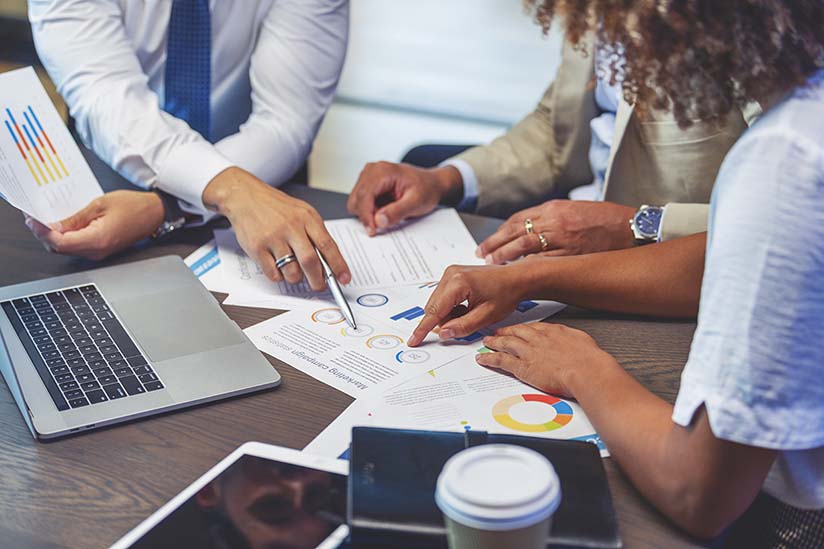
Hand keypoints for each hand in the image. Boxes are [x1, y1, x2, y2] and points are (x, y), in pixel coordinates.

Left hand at [25, 190, 163, 260]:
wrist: (154, 213)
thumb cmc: (133, 206)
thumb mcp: (99, 204)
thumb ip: (74, 218)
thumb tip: (53, 226)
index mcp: (98, 240)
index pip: (60, 243)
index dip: (42, 232)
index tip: (33, 220)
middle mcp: (97, 251)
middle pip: (60, 249)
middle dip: (44, 235)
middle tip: (34, 218)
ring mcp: (99, 253)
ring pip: (66, 250)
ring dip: (53, 236)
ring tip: (45, 220)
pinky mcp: (100, 250)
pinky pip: (76, 247)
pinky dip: (65, 238)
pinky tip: (62, 226)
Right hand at [203, 167, 350, 290]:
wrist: (245, 196)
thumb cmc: (275, 206)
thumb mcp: (302, 212)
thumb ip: (315, 234)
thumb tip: (329, 262)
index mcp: (307, 218)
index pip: (328, 245)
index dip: (338, 265)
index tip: (344, 278)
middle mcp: (291, 227)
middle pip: (310, 262)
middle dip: (318, 280)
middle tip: (319, 286)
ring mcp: (273, 238)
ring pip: (291, 271)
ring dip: (296, 278)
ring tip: (294, 271)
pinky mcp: (257, 247)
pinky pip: (273, 273)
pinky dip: (278, 276)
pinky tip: (277, 266)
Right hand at [347, 162, 462, 235]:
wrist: (431, 184)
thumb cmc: (426, 189)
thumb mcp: (416, 202)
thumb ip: (397, 212)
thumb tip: (379, 220)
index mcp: (383, 171)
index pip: (364, 196)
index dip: (366, 216)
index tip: (372, 231)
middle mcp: (372, 170)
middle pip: (356, 199)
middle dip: (367, 215)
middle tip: (385, 221)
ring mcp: (368, 176)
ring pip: (356, 201)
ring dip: (369, 212)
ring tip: (388, 211)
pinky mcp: (368, 183)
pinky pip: (360, 201)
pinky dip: (370, 210)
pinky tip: (384, 208)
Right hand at [407, 263, 530, 346]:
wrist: (516, 278)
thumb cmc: (506, 293)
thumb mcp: (486, 316)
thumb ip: (463, 326)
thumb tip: (444, 333)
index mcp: (458, 283)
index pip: (434, 311)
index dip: (423, 329)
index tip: (413, 341)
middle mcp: (450, 274)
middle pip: (433, 307)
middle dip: (444, 321)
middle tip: (466, 324)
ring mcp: (450, 273)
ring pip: (437, 303)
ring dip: (449, 314)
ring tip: (471, 313)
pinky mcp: (452, 275)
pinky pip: (442, 297)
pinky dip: (451, 307)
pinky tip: (467, 307)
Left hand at [476, 200, 636, 263]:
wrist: (630, 226)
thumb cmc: (604, 219)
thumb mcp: (573, 210)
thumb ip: (550, 218)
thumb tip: (528, 229)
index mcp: (553, 208)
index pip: (518, 219)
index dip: (500, 232)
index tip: (488, 242)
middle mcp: (554, 220)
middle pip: (516, 231)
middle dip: (495, 243)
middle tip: (482, 253)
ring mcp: (562, 237)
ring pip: (525, 245)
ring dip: (505, 255)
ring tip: (492, 262)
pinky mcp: (572, 252)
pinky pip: (544, 260)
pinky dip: (527, 265)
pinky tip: (516, 271)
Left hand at [477, 323, 617, 397]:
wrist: (587, 370)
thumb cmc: (590, 360)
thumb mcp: (583, 341)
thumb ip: (573, 341)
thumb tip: (574, 343)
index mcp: (553, 331)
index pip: (533, 327)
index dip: (522, 329)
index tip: (518, 329)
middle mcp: (538, 339)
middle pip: (517, 332)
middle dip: (505, 332)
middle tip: (496, 332)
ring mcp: (529, 352)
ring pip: (505, 343)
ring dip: (494, 342)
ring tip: (486, 342)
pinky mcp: (523, 367)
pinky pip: (501, 360)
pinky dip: (490, 359)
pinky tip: (483, 359)